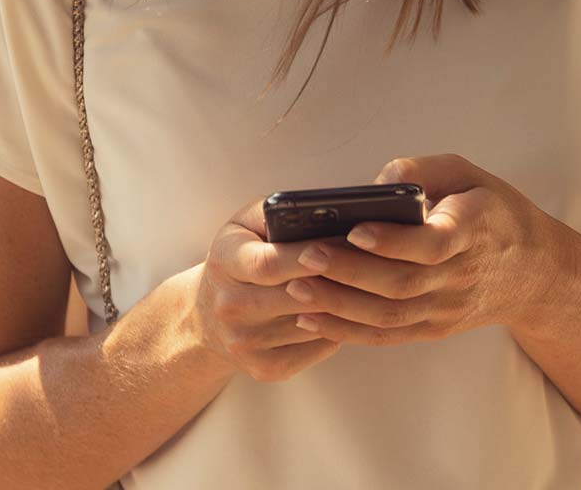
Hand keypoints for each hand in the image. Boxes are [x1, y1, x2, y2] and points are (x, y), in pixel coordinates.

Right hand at [189, 194, 351, 381]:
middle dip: (339, 279)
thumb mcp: (246, 224)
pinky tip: (342, 313)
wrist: (208, 316)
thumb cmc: (240, 257)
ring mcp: (245, 342)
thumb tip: (328, 212)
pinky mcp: (264, 368)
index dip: (310, 255)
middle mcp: (229, 305)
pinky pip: (317, 349)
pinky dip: (336, 330)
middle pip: (299, 296)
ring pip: (315, 323)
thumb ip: (279, 212)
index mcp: (224, 261)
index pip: (270, 262)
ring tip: (364, 286)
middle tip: (373, 263)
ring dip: (344, 305)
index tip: (346, 242)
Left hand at [280, 153, 568, 346]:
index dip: (393, 241)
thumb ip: (425, 170)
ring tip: (298, 285)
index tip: (355, 228)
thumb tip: (379, 183)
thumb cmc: (492, 211)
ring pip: (389, 315)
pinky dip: (347, 331)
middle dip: (349, 271)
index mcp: (473, 231)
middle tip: (306, 254)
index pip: (433, 244)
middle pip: (401, 283)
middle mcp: (461, 276)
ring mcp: (447, 309)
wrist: (534, 272)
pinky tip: (311, 318)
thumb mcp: (469, 174)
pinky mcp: (435, 329)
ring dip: (340, 304)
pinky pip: (387, 336)